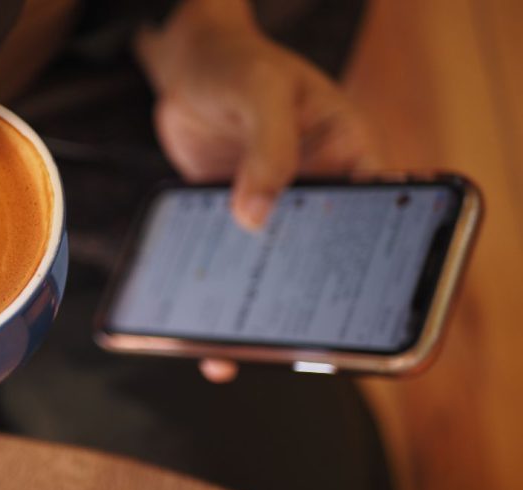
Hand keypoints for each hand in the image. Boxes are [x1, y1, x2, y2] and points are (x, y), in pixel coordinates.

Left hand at [135, 0, 377, 383]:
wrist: (186, 69)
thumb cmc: (235, 64)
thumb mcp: (259, 91)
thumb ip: (266, 148)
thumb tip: (255, 217)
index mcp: (347, 156)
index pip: (378, 217)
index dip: (375, 263)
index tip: (357, 307)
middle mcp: (317, 191)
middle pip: (326, 257)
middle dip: (310, 303)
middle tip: (291, 344)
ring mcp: (273, 209)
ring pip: (275, 270)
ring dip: (257, 310)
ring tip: (236, 351)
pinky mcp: (233, 221)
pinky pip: (233, 264)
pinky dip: (219, 294)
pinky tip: (199, 326)